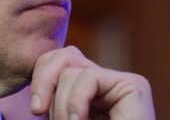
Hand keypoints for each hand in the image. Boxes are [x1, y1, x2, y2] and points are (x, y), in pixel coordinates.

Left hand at [29, 46, 154, 119]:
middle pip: (63, 56)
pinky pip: (89, 77)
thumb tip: (35, 93)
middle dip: (43, 83)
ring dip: (61, 103)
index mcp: (86, 91)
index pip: (56, 62)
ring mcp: (119, 83)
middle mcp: (104, 83)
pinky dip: (75, 101)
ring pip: (72, 69)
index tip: (35, 110)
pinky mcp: (133, 86)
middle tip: (37, 112)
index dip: (40, 78)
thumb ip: (54, 106)